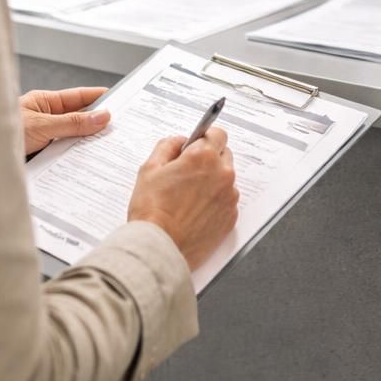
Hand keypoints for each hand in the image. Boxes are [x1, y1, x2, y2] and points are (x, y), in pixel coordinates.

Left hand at [20, 87, 110, 155]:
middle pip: (78, 118)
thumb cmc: (0, 133)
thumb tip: (100, 116)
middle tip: (117, 128)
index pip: (78, 97)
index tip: (118, 100)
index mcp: (44, 102)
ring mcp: (43, 137)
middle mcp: (45, 118)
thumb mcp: (41, 125)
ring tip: (105, 146)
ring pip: (72, 137)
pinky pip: (63, 154)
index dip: (98, 97)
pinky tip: (85, 161)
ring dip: (86, 142)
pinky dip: (74, 157)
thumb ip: (72, 122)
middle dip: (96, 122)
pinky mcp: (41, 156)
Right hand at [127, 128, 239, 269]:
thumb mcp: (150, 168)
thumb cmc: (152, 210)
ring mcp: (229, 197)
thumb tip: (179, 141)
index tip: (195, 146)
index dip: (204, 138)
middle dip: (209, 159)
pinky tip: (195, 211)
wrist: (160, 247)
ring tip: (189, 196)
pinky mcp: (231, 217)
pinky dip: (215, 202)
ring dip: (213, 181)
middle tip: (188, 173)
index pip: (217, 133)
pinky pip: (227, 200)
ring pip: (226, 179)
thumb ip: (167, 146)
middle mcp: (222, 174)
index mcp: (203, 157)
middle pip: (224, 154)